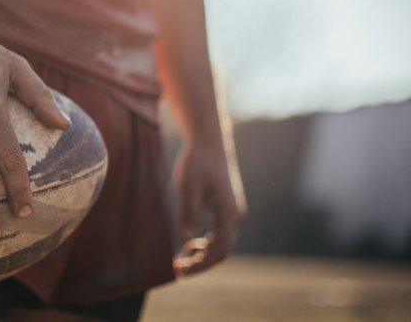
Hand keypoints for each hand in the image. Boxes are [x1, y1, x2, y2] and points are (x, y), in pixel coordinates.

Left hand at [172, 141, 246, 276]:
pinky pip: (218, 234)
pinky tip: (189, 245)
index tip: (181, 270)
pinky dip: (204, 244)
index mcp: (229, 213)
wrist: (208, 141)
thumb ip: (188, 214)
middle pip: (221, 251)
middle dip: (200, 263)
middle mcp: (234, 216)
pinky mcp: (224, 208)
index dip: (201, 265)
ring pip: (220, 243)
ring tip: (180, 261)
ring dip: (202, 255)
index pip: (220, 250)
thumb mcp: (187, 188)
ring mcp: (231, 212)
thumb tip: (187, 242)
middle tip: (177, 270)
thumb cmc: (197, 162)